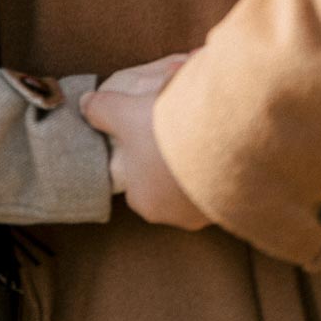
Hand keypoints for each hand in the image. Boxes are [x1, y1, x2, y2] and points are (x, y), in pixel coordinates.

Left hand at [80, 56, 209, 230]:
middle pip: (165, 181)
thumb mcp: (121, 112)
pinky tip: (220, 139)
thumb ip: (99, 110)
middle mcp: (175, 216)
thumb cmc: (163, 134)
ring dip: (196, 157)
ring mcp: (208, 212)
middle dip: (169, 154)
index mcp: (144, 201)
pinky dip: (219, 162)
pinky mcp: (235, 203)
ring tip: (199, 128)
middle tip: (175, 126)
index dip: (137, 153)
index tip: (147, 132)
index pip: (134, 180)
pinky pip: (222, 181)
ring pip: (195, 182)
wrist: (222, 144)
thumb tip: (85, 104)